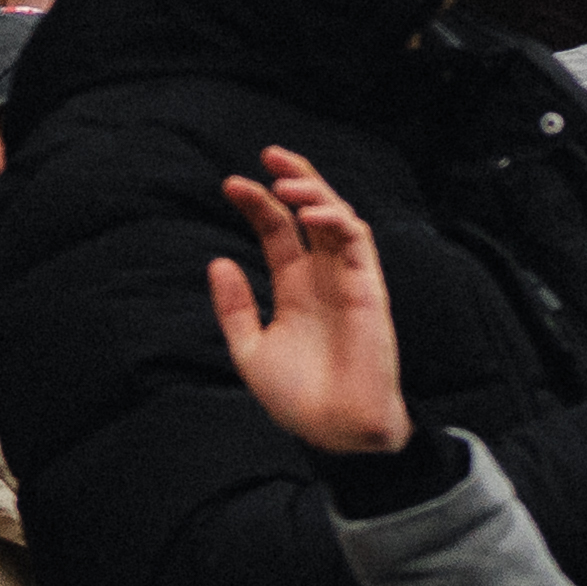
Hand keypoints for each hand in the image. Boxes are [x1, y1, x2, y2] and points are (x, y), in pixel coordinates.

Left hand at [206, 148, 409, 453]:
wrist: (335, 431)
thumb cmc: (297, 399)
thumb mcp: (251, 352)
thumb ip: (235, 308)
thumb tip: (218, 260)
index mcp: (295, 287)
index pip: (278, 232)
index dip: (257, 205)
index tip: (230, 185)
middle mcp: (322, 275)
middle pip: (310, 211)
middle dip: (292, 179)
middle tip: (268, 154)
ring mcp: (347, 277)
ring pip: (336, 216)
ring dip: (313, 192)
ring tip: (284, 182)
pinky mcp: (368, 285)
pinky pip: (357, 240)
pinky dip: (336, 220)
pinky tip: (310, 214)